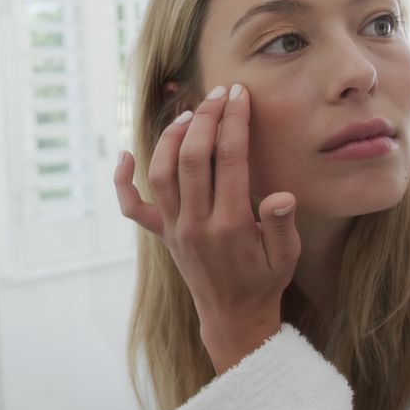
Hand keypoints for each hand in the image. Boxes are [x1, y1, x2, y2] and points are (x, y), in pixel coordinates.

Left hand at [113, 84, 300, 373]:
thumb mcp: (286, 256)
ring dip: (171, 137)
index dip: (234, 122)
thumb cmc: (264, 280)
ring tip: (190, 113)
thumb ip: (281, 224)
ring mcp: (173, 228)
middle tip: (218, 93)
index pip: (229, 160)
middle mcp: (195, 224)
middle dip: (205, 118)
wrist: (233, 316)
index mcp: (231, 225)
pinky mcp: (161, 233)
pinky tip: (124, 155)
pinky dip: (123, 181)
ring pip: (160, 173)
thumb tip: (281, 196)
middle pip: (191, 158)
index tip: (239, 96)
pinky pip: (132, 206)